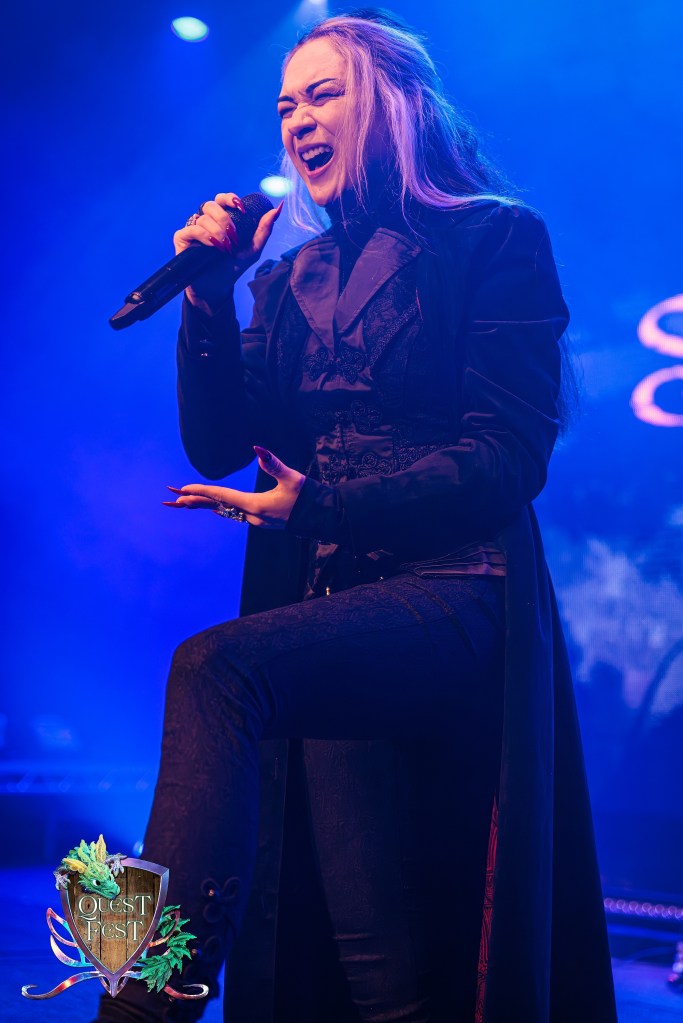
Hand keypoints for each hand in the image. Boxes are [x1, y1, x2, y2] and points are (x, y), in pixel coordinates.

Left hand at [163, 446, 304, 528]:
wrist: (323, 518)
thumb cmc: (308, 497)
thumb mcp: (292, 478)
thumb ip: (274, 464)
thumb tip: (257, 449)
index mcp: (256, 506)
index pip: (223, 497)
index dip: (202, 491)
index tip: (182, 490)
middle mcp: (252, 517)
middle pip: (217, 507)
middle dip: (193, 502)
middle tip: (170, 498)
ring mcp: (256, 521)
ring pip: (223, 511)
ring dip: (204, 506)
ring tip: (184, 502)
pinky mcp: (261, 521)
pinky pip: (233, 514)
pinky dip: (219, 508)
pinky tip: (214, 508)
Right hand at [173, 193, 283, 315]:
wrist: (217, 287)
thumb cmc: (233, 267)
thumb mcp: (252, 249)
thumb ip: (264, 229)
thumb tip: (277, 208)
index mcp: (221, 219)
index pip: (223, 199)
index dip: (230, 199)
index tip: (242, 210)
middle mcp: (205, 221)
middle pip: (211, 204)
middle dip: (225, 218)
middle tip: (233, 236)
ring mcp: (193, 228)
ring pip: (203, 217)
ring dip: (217, 232)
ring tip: (224, 248)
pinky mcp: (181, 239)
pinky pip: (191, 228)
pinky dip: (204, 236)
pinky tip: (212, 247)